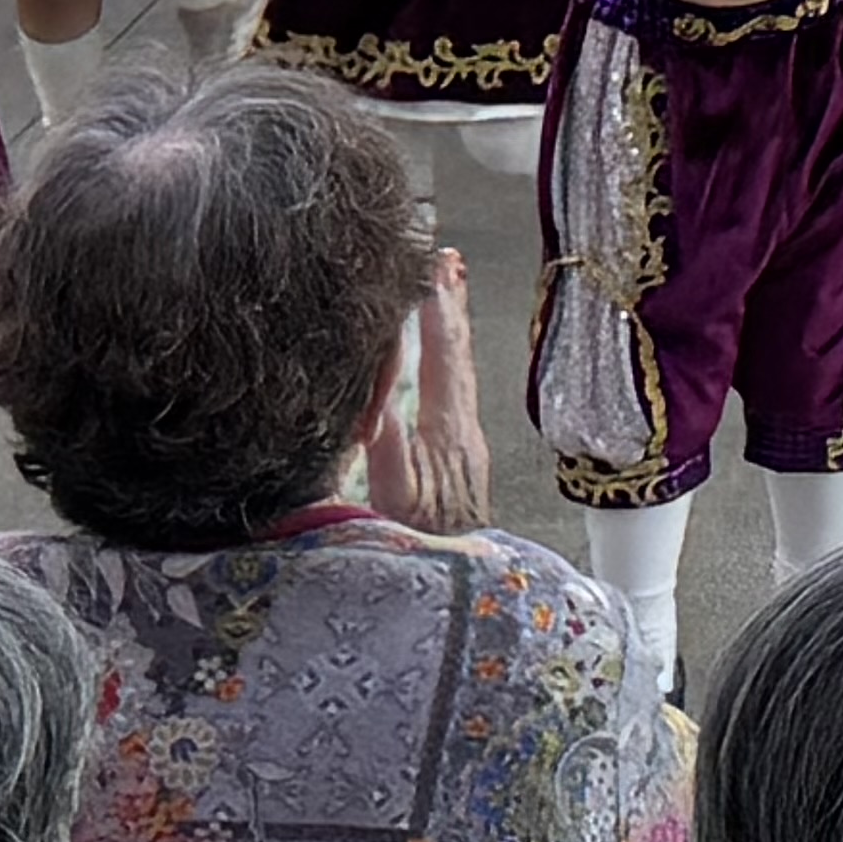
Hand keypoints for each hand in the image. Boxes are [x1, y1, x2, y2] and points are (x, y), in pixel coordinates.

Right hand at [361, 255, 493, 532]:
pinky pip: (456, 389)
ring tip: (449, 289)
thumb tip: (376, 401)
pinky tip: (444, 354)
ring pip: (459, 370)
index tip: (432, 273)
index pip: (441, 358)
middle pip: (457, 354)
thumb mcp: (393, 501)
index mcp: (446, 429)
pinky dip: (451, 358)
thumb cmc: (419, 546)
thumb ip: (387, 449)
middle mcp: (463, 426)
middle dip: (451, 306)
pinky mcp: (462, 453)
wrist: (458, 580)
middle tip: (447, 261)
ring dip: (453, 327)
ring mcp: (466, 438)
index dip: (435, 314)